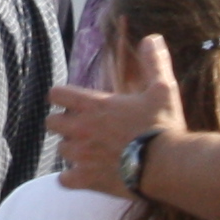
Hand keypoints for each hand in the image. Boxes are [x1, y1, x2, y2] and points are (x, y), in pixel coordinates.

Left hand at [50, 31, 184, 194]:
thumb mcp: (162, 89)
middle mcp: (81, 129)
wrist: (167, 165)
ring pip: (61, 150)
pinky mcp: (87, 179)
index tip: (70, 101)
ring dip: (71, 150)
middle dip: (63, 123)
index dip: (61, 96)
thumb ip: (154, 62)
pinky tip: (84, 176)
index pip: (57, 94)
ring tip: (89, 151)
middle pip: (51, 123)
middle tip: (81, 126)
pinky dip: (72, 179)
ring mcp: (82, 156)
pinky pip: (65, 181)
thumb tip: (152, 38)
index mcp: (94, 105)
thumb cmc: (163, 126)